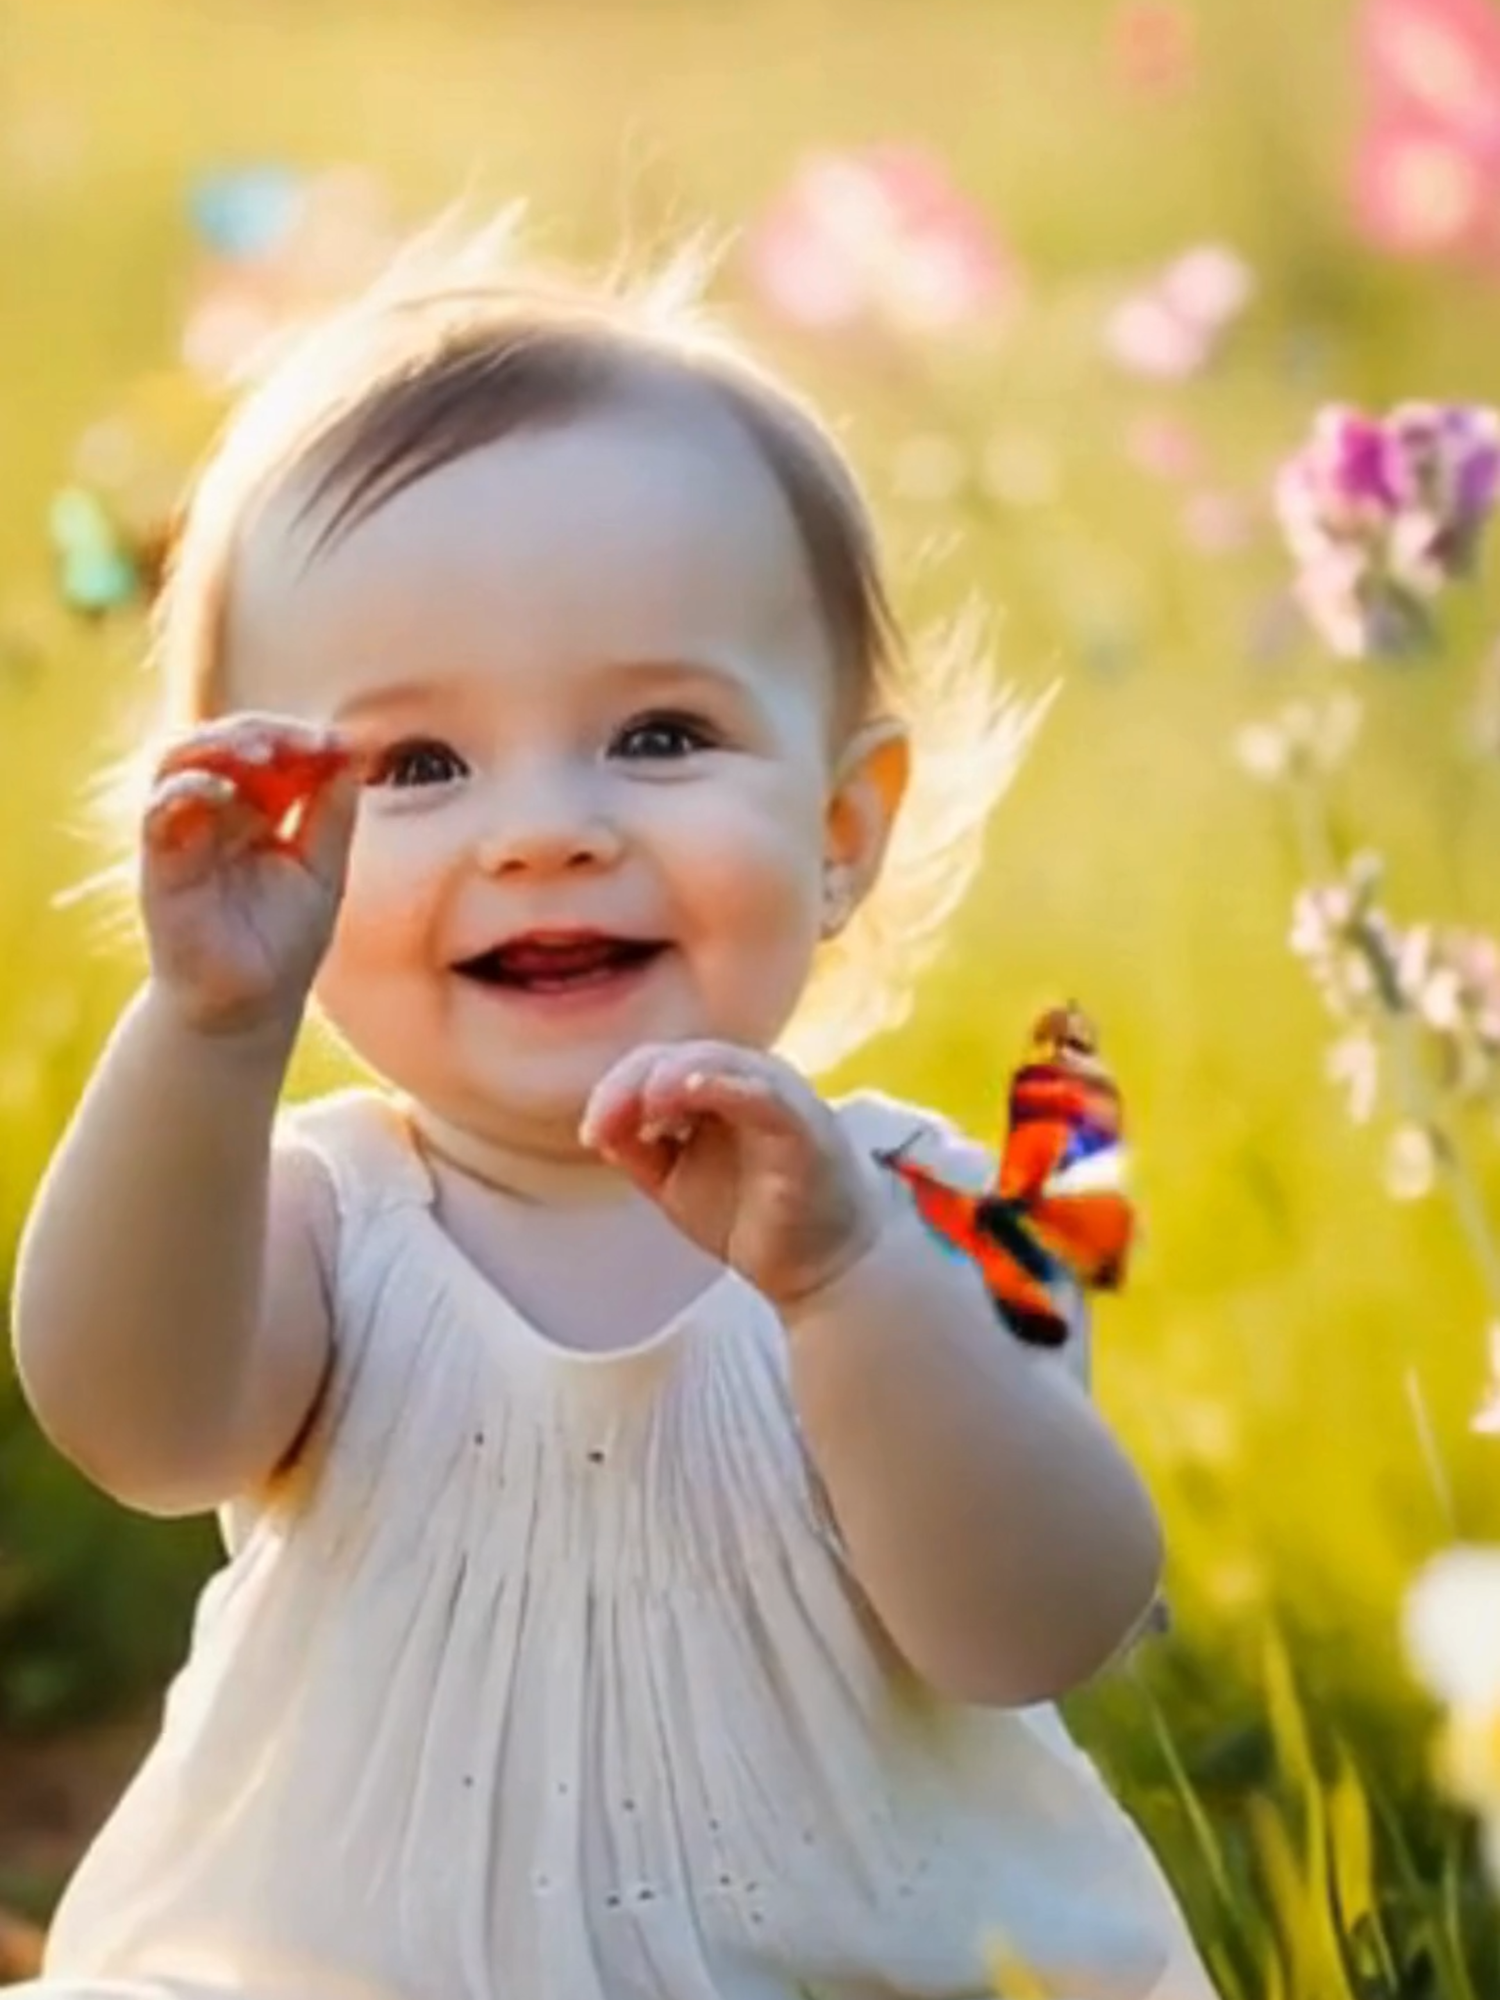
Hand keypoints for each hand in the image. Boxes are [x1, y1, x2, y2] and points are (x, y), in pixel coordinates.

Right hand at [139, 713, 359, 1042]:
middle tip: (304, 741)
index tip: (340, 743)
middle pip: (225, 744)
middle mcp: (216, 812)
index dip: (301, 739)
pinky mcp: (160, 863)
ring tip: (261, 753)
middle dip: (263, 733)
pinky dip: (185, 792)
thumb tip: (355, 753)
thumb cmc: (284, 941)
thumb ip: (333, 815)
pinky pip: (159, 812)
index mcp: (258, 809)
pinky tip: (220, 791)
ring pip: (182, 761)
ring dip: (219, 746)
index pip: (271, 751)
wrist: (249, 1007)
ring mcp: (184, 833)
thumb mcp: (323, 871)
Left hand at [580, 1041, 888, 1306]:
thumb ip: (639, 1153)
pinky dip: (726, 1085)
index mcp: (719, 1087)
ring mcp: (780, 1099)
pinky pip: (766, 1094)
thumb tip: (598, 1129)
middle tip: (603, 1125)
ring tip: (644, 1104)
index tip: (592, 1135)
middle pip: (681, 1055)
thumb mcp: (676, 1183)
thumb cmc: (751, 1215)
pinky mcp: (806, 1128)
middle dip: (632, 1083)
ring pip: (721, 1061)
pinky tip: (686, 1094)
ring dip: (672, 1076)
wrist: (819, 1268)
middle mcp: (750, 1081)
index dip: (617, 1088)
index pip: (658, 1063)